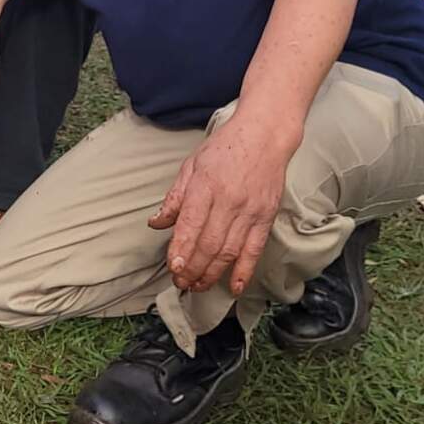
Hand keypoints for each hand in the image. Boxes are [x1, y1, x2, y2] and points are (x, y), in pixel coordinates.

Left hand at [148, 112, 299, 295]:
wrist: (264, 136)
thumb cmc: (224, 149)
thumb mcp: (191, 166)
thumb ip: (174, 198)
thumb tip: (156, 223)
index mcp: (205, 186)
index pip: (190, 225)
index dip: (181, 250)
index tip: (173, 268)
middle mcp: (228, 201)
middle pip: (209, 244)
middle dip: (193, 269)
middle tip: (181, 284)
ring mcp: (250, 211)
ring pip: (230, 251)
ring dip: (212, 274)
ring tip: (198, 287)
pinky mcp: (266, 217)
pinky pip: (255, 250)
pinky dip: (244, 271)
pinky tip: (233, 287)